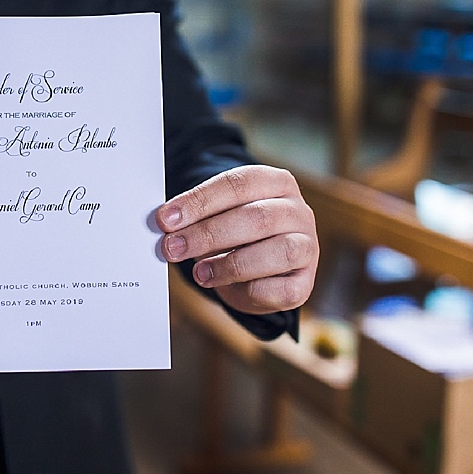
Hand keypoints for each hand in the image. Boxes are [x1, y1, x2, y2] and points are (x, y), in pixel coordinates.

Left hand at [157, 165, 317, 313]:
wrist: (260, 267)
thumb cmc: (234, 234)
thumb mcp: (216, 217)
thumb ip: (195, 218)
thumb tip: (164, 224)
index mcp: (275, 183)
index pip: (237, 185)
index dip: (199, 201)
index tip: (166, 219)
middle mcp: (298, 211)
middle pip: (256, 217)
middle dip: (208, 234)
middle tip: (172, 247)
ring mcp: (308, 246)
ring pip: (279, 251)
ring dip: (231, 264)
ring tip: (199, 272)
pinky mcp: (306, 281)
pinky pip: (283, 289)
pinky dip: (252, 290)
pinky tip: (227, 288)